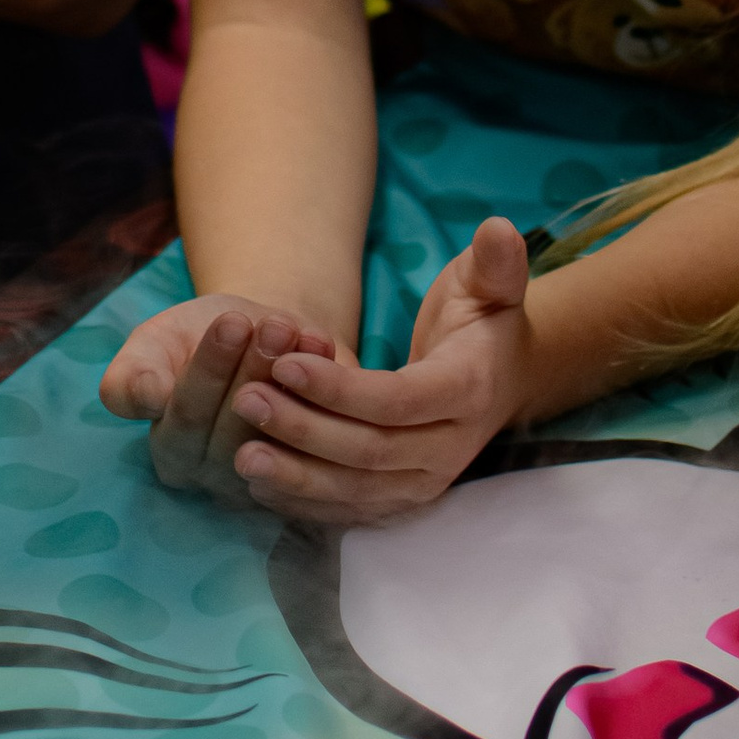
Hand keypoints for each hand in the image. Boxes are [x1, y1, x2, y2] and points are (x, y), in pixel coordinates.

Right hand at [101, 293, 339, 496]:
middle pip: (237, 428)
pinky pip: (322, 440)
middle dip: (256, 369)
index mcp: (172, 451)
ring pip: (281, 435)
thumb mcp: (154, 344)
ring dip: (291, 379)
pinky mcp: (315, 468)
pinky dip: (325, 389)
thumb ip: (132, 374)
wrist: (261, 335)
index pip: (186, 417)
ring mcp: (270, 478)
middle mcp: (220, 476)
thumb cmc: (197, 340)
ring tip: (293, 328)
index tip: (231, 321)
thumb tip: (150, 397)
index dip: (210, 368)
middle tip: (274, 323)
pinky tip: (319, 345)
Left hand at [224, 220, 533, 522]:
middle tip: (243, 400)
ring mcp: (426, 482)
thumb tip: (499, 227)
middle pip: (369, 451)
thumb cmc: (482, 323)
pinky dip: (305, 502)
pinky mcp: (403, 501)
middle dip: (303, 429)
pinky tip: (259, 484)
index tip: (285, 365)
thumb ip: (495, 262)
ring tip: (240, 453)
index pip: (398, 401)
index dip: (340, 389)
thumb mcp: (491, 285)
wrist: (499, 381)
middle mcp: (450, 449)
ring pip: (356, 491)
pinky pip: (351, 511)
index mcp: (468, 392)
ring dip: (296, 476)